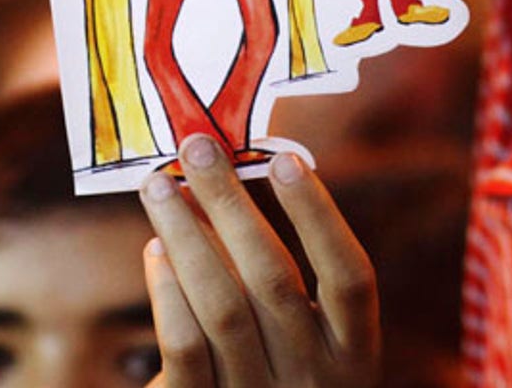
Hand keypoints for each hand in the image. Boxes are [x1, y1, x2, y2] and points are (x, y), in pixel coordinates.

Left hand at [139, 136, 379, 386]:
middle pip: (274, 278)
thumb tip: (233, 184)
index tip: (283, 157)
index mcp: (355, 357)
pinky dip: (167, 294)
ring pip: (222, 304)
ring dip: (187, 234)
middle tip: (195, 147)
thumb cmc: (276, 387)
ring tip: (160, 187)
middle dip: (230, 203)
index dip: (321, 216)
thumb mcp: (306, 352)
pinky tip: (155, 251)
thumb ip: (282, 288)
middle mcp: (315, 380)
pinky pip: (184, 348)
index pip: (353, 277)